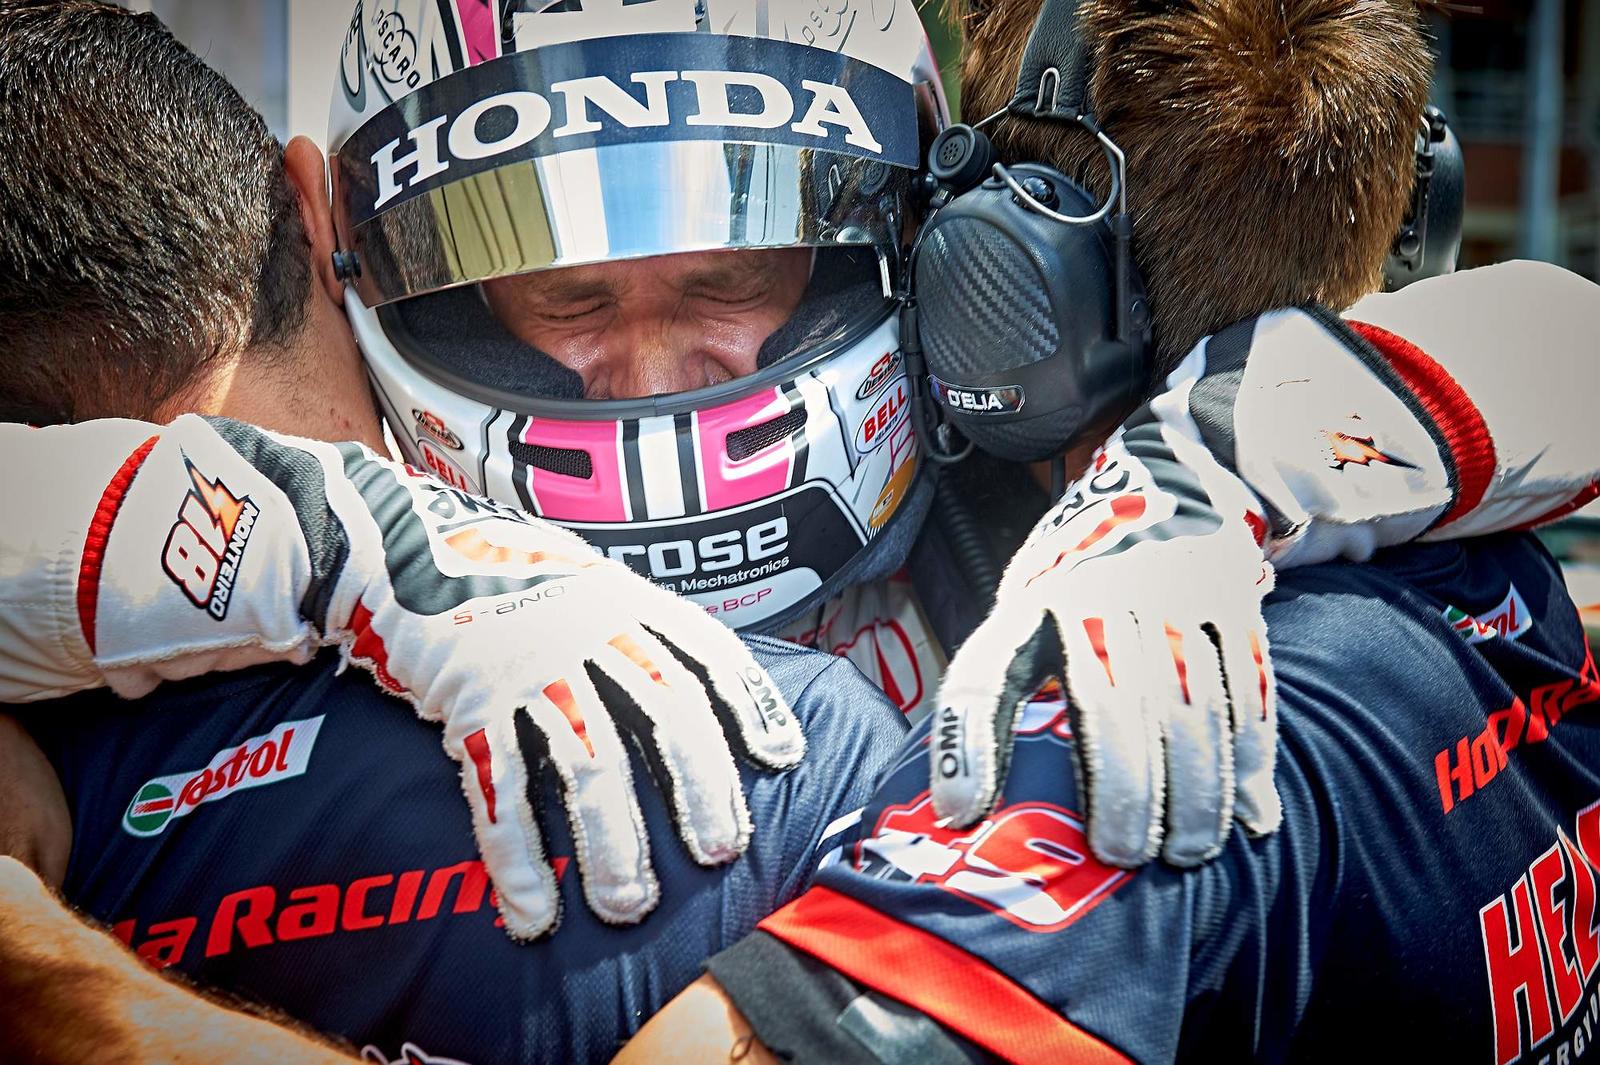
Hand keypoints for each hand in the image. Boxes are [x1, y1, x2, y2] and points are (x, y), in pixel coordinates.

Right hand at [76, 415, 803, 937]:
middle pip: (663, 717)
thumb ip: (645, 630)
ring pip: (588, 765)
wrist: (404, 547)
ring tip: (630, 906)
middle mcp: (591, 635)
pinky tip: (532, 912)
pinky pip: (499, 791)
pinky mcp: (471, 704)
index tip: (782, 757)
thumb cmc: (514, 577)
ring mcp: (532, 669)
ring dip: (613, 844)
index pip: (708, 654)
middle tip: (721, 852)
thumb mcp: (593, 583)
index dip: (749, 705)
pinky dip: (517, 858)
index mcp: (629, 604)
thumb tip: (708, 691)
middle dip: (699, 789)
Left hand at [930, 423, 1279, 865]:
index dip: (968, 747)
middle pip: (1114, 710)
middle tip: (1123, 857)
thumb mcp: (1018, 630)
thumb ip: (985, 710)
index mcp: (1031, 607)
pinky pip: (1247, 696)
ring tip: (1185, 853)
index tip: (963, 814)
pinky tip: (1246, 816)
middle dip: (1122, 793)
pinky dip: (1249, 763)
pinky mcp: (1235, 609)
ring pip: (1190, 711)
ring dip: (1194, 795)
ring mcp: (1174, 600)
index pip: (987, 678)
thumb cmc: (1072, 601)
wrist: (1164, 499)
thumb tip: (960, 812)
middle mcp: (1099, 598)